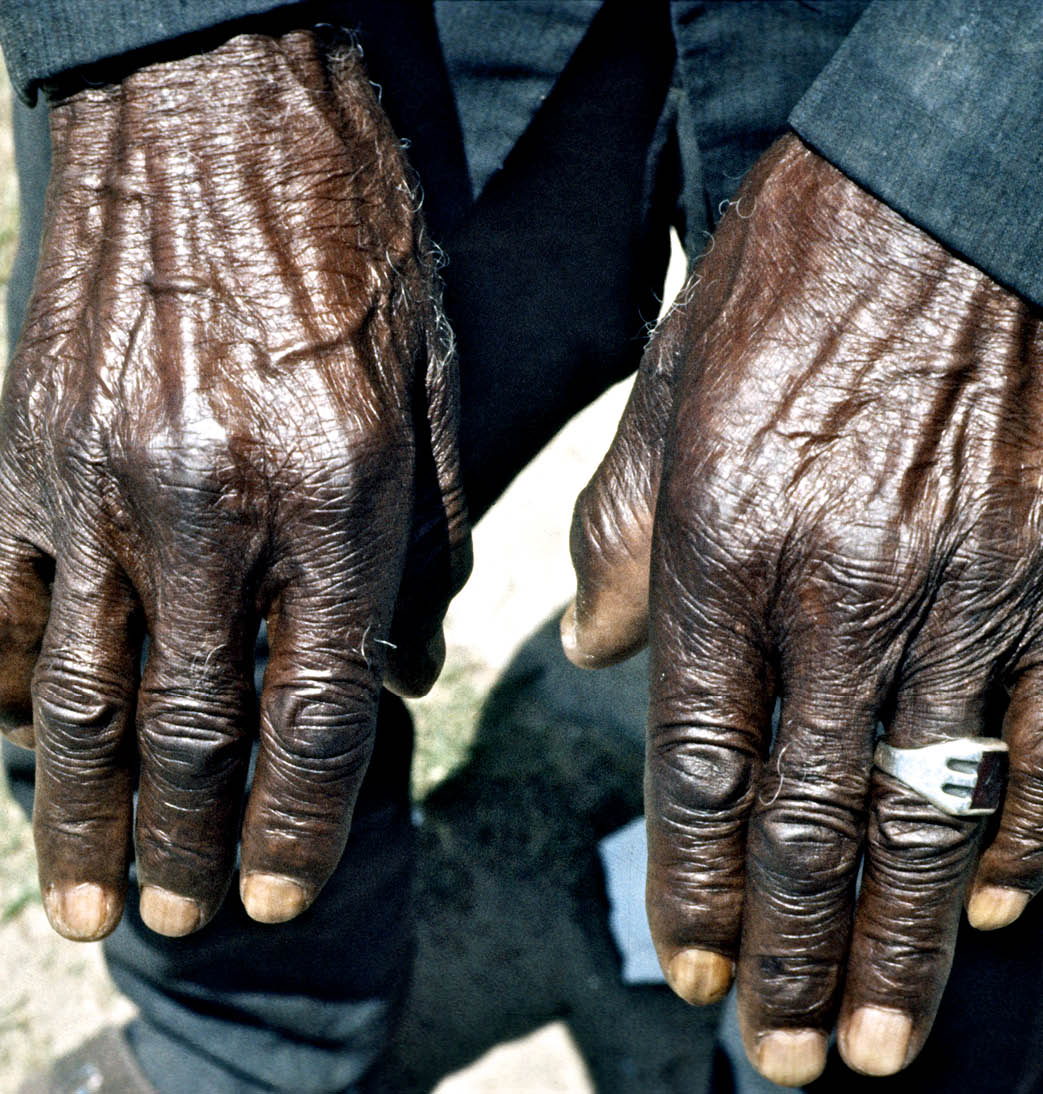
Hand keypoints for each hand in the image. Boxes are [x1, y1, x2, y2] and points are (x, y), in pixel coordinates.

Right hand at [0, 30, 468, 940]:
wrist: (220, 101)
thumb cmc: (351, 236)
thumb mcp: (430, 385)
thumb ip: (421, 541)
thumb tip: (399, 666)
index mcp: (333, 495)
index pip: (315, 708)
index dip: (298, 819)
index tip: (276, 895)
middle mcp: (210, 506)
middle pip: (190, 725)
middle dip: (182, 840)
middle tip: (172, 919)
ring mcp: (99, 479)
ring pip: (83, 690)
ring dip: (81, 808)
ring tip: (81, 897)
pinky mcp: (23, 442)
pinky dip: (11, 689)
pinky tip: (29, 747)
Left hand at [565, 134, 1042, 1083]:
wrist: (939, 198)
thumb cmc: (784, 295)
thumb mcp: (666, 398)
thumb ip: (620, 538)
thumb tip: (597, 660)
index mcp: (723, 554)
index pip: (696, 769)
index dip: (692, 890)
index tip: (693, 978)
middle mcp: (839, 594)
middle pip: (808, 821)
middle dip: (794, 957)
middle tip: (787, 1063)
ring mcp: (962, 593)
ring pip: (927, 813)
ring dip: (906, 945)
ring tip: (882, 1045)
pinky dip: (1023, 839)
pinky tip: (999, 910)